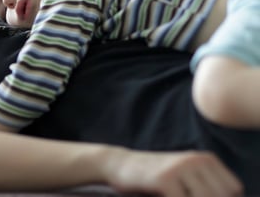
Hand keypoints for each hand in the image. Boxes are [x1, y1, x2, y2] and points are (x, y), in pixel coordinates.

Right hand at [106, 149, 242, 196]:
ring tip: (170, 193)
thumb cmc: (154, 177)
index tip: (192, 193)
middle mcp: (197, 160)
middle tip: (178, 193)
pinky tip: (163, 195)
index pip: (233, 190)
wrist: (119, 164)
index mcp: (206, 159)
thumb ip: (206, 187)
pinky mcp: (165, 179)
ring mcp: (181, 168)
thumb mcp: (185, 177)